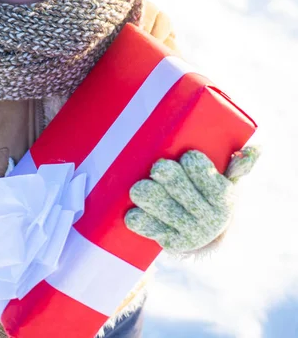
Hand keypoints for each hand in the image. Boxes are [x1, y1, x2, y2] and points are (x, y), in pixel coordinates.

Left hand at [124, 145, 260, 252]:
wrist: (209, 235)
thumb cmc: (214, 196)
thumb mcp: (230, 181)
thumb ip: (239, 164)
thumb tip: (255, 147)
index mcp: (223, 197)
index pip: (204, 173)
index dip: (193, 162)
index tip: (187, 157)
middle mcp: (207, 216)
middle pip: (178, 186)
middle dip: (165, 173)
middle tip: (158, 168)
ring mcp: (188, 230)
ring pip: (160, 205)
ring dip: (146, 194)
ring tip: (140, 188)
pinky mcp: (170, 241)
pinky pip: (149, 228)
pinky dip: (139, 220)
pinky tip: (133, 212)